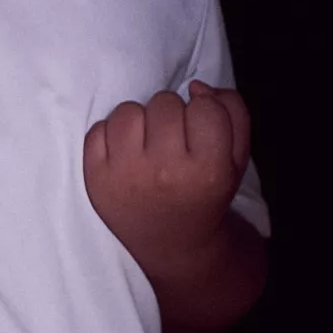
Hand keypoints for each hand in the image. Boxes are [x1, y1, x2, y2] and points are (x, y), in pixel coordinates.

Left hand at [84, 83, 251, 275]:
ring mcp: (126, 175)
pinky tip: (125, 156)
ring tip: (148, 145)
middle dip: (172, 116)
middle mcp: (165, 172)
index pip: (206, 106)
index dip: (205, 113)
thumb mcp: (237, 159)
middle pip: (165, 102)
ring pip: (129, 110)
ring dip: (140, 122)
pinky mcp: (95, 178)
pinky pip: (98, 128)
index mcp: (208, 170)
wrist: (173, 246)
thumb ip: (232, 112)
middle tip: (174, 143)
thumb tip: (196, 86)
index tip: (201, 134)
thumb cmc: (206, 194)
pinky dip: (110, 136)